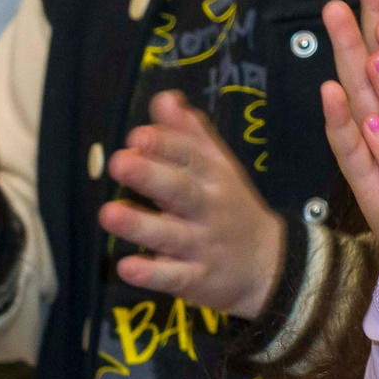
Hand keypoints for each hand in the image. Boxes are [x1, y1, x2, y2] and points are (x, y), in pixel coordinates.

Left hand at [99, 92, 286, 315]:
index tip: (137, 136)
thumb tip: (164, 99)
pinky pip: (173, 277)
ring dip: (140, 224)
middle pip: (180, 190)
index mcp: (213, 176)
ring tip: (109, 213)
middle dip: (150, 176)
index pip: (189, 156)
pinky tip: (126, 266)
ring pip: (170, 235)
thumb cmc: (231, 206)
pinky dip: (151, 274)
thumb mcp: (218, 166)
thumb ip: (188, 134)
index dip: (164, 145)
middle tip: (119, 162)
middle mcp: (208, 208)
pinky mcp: (197, 280)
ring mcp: (203, 245)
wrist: (269, 264)